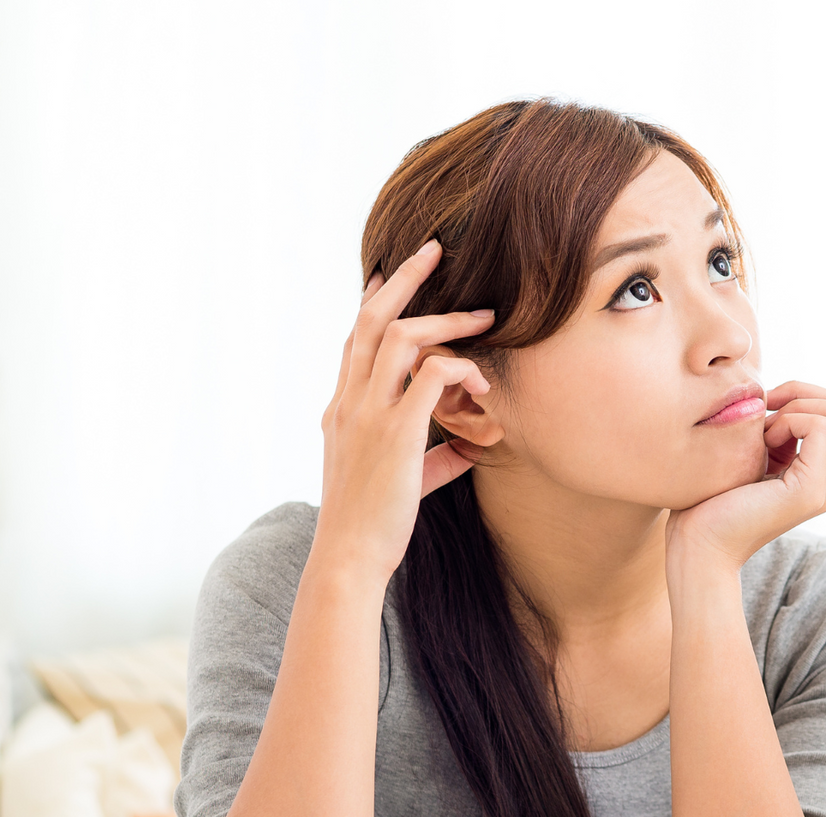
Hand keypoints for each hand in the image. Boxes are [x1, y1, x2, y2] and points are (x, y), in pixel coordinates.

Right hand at [312, 239, 494, 590]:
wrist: (349, 557)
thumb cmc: (374, 524)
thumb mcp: (402, 480)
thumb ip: (434, 455)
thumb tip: (468, 447)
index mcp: (342, 408)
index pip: (354, 339)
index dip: (374, 300)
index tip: (392, 271)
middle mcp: (349, 402)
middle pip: (370, 318)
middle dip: (404, 278)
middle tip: (434, 249)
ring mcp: (368, 415)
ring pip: (399, 337)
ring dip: (445, 321)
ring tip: (483, 319)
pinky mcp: (395, 434)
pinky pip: (430, 376)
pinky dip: (459, 368)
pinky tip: (483, 383)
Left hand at [665, 382, 825, 573]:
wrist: (697, 544)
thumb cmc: (709, 499)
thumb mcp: (750, 453)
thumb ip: (774, 431)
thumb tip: (781, 394)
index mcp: (816, 474)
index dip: (806, 395)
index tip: (766, 407)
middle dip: (807, 393)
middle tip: (768, 410)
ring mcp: (824, 488)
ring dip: (799, 406)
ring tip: (765, 432)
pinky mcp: (810, 490)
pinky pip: (818, 427)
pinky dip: (789, 420)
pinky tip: (762, 443)